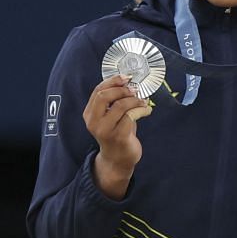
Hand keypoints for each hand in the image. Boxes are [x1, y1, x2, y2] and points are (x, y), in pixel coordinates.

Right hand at [84, 75, 151, 197]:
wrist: (118, 160)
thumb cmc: (116, 134)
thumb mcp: (111, 116)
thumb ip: (114, 101)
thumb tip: (128, 83)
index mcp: (89, 114)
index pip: (98, 91)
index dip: (113, 81)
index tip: (126, 78)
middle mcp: (94, 122)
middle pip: (104, 96)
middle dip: (122, 90)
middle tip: (135, 90)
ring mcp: (105, 130)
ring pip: (120, 105)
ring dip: (135, 100)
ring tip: (143, 102)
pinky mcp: (118, 137)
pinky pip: (131, 116)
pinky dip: (141, 110)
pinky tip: (147, 110)